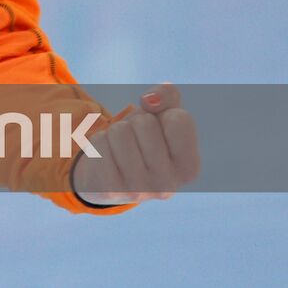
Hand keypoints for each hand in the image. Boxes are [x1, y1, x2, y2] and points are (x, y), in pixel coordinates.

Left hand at [72, 83, 199, 204]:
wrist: (108, 173)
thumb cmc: (141, 139)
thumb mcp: (161, 115)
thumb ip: (168, 96)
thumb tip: (150, 100)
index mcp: (189, 168)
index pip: (180, 118)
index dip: (161, 114)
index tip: (157, 130)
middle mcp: (168, 186)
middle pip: (145, 122)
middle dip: (135, 123)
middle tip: (134, 142)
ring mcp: (138, 192)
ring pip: (119, 130)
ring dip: (115, 132)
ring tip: (119, 149)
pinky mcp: (109, 191)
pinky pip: (98, 143)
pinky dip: (98, 143)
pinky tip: (105, 159)